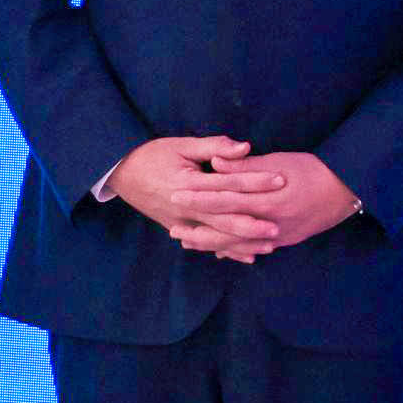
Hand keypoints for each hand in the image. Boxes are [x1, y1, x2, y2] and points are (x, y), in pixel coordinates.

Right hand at [108, 135, 279, 258]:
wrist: (121, 173)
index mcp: (190, 182)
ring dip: (243, 243)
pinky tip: (246, 257)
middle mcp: (187, 207)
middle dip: (253, 224)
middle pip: (225, 218)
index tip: (281, 180)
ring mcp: (182, 222)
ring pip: (217, 237)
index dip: (256, 181)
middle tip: (279, 227)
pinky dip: (226, 251)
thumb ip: (214, 146)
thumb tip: (245, 147)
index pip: (230, 183)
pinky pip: (207, 244)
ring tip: (270, 245)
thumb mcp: (181, 145)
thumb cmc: (153, 154)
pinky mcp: (179, 229)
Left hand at [172, 151, 359, 260]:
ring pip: (236, 243)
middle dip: (197, 228)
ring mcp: (276, 236)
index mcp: (264, 198)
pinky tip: (219, 251)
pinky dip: (234, 250)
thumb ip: (245, 166)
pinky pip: (253, 249)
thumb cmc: (312, 170)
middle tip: (173, 229)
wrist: (346, 191)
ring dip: (210, 243)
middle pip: (224, 227)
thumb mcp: (279, 161)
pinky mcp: (284, 241)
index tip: (176, 194)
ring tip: (188, 242)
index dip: (198, 196)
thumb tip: (216, 163)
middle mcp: (267, 222)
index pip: (223, 197)